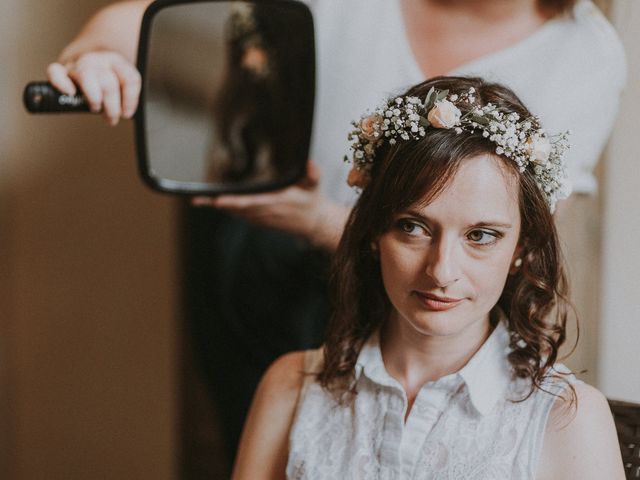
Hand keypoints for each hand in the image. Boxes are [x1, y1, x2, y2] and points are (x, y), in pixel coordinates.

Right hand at [47, 51, 140, 125]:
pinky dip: (61, 82)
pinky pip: (56, 71)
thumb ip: (126, 95)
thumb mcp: (121, 86)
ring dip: (94, 97)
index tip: (127, 114)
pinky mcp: (62, 70)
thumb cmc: (107, 81)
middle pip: (108, 81)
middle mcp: (98, 60)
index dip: (130, 99)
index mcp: (117, 62)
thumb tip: (126, 113)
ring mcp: (78, 64)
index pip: (129, 78)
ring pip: (86, 75)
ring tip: (96, 108)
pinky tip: (70, 92)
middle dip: (112, 105)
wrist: (89, 65)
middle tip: (112, 117)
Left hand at [192, 161, 348, 250]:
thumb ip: (314, 174)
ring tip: (199, 200)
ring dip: (218, 207)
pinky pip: (240, 216)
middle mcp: (267, 212)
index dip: (235, 202)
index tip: (220, 200)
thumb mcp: (316, 185)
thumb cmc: (312, 200)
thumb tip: (311, 163)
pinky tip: (212, 203)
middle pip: (238, 209)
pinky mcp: (260, 221)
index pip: (253, 202)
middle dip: (218, 204)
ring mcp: (263, 219)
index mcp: (278, 202)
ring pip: (236, 213)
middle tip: (198, 199)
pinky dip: (227, 210)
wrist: (314, 223)